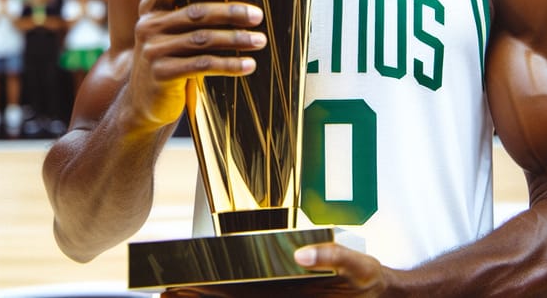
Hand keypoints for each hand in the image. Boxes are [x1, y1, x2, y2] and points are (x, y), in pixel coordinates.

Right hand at [122, 0, 266, 132]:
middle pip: (195, 13)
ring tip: (259, 40)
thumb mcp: (172, 31)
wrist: (143, 100)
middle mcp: (148, 25)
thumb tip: (241, 3)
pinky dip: (230, 64)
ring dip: (236, 38)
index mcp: (151, 7)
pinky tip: (248, 65)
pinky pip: (202, 64)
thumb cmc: (170, 57)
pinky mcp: (161, 74)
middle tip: (257, 15)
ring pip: (202, 39)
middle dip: (231, 12)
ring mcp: (152, 50)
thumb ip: (192, 13)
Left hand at [160, 244, 391, 296]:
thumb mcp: (358, 266)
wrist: (381, 295)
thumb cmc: (368, 283)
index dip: (208, 294)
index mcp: (290, 296)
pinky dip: (229, 294)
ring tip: (176, 292)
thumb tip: (300, 253)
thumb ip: (332, 255)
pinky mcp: (287, 296)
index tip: (179, 289)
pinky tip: (214, 289)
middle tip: (165, 291)